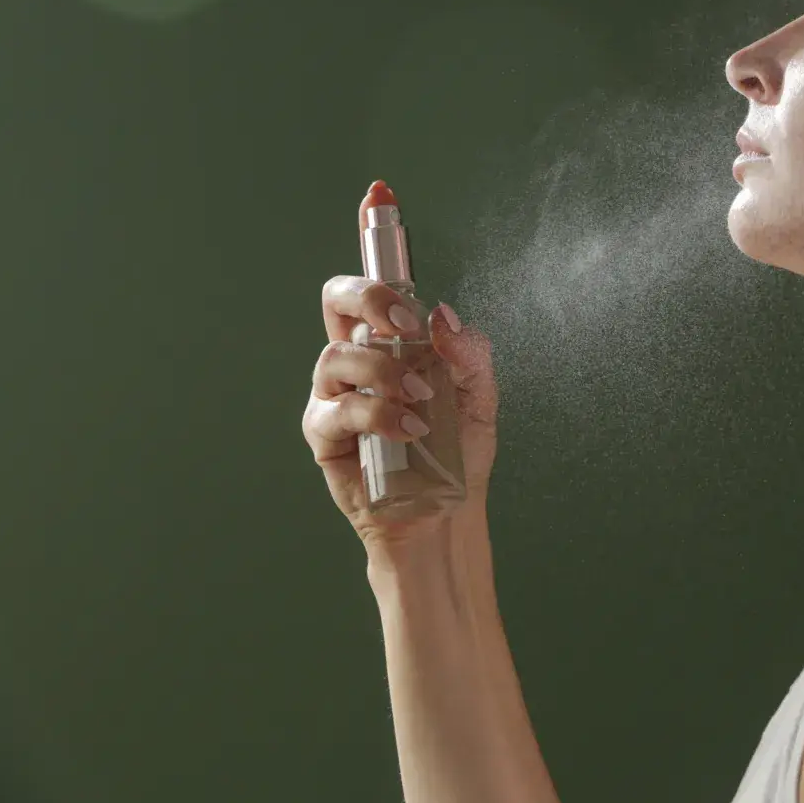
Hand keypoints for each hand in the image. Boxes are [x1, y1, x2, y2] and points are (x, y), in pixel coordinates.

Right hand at [300, 276, 498, 550]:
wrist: (447, 513)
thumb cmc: (458, 454)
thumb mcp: (479, 398)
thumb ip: (468, 354)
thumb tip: (443, 316)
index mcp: (388, 347)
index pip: (365, 296)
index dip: (380, 289)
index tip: (414, 315)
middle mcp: (356, 365)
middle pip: (335, 305)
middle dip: (368, 302)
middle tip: (405, 331)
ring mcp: (334, 398)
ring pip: (336, 358)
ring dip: (384, 372)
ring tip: (421, 399)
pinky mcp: (324, 436)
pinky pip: (336, 411)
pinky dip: (377, 414)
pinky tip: (409, 430)